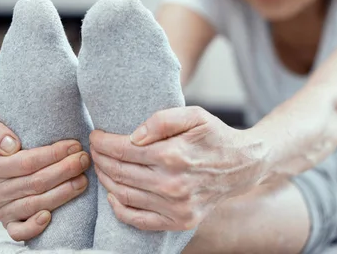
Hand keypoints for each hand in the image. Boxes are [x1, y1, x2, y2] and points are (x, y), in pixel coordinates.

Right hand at [0, 116, 91, 240]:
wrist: (7, 165)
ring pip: (34, 204)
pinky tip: (49, 216)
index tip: (74, 145)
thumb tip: (11, 145)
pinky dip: (35, 225)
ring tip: (83, 179)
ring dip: (63, 192)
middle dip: (65, 169)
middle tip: (84, 159)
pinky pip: (19, 232)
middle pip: (35, 181)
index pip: (26, 161)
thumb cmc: (10, 142)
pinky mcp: (8, 225)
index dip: (53, 153)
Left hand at [89, 106, 266, 231]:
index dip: (103, 143)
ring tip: (101, 166)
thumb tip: (133, 136)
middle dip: (100, 159)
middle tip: (94, 149)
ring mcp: (176, 207)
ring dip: (106, 180)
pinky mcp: (179, 221)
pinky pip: (138, 219)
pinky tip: (113, 194)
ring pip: (124, 195)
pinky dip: (119, 209)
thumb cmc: (215, 136)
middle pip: (120, 173)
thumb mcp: (194, 115)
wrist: (242, 165)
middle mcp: (173, 184)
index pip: (124, 150)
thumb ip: (162, 120)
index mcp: (174, 155)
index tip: (95, 136)